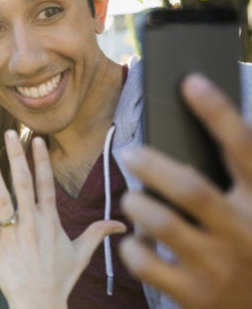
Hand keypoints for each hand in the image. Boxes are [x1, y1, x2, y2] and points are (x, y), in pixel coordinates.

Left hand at [0, 130, 125, 308]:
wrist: (38, 302)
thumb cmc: (59, 278)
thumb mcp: (81, 254)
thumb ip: (98, 233)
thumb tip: (122, 224)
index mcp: (50, 221)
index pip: (46, 183)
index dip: (41, 160)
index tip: (36, 139)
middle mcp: (31, 222)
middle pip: (22, 182)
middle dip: (16, 155)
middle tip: (9, 133)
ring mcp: (12, 233)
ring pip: (0, 197)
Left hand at [119, 74, 251, 308]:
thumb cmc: (249, 247)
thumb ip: (232, 179)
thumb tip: (197, 131)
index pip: (244, 149)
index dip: (217, 113)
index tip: (190, 81)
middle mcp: (244, 232)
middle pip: (192, 189)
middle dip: (154, 166)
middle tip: (130, 153)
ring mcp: (218, 266)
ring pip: (162, 224)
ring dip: (137, 204)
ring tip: (132, 197)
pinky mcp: (194, 293)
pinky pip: (146, 263)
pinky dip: (132, 247)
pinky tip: (134, 240)